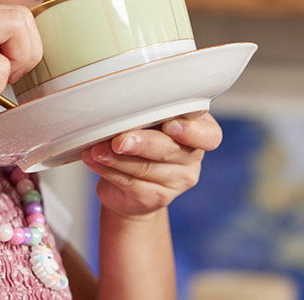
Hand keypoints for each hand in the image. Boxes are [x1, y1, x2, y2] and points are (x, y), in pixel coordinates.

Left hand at [81, 112, 221, 217]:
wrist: (133, 186)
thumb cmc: (145, 139)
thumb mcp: (151, 121)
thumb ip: (147, 114)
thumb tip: (117, 104)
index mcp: (200, 132)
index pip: (209, 135)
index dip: (192, 132)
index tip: (170, 125)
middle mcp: (192, 158)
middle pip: (172, 151)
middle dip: (143, 143)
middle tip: (119, 140)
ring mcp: (176, 182)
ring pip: (146, 169)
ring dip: (117, 158)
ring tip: (96, 149)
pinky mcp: (155, 198)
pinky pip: (130, 183)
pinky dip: (108, 170)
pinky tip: (94, 159)